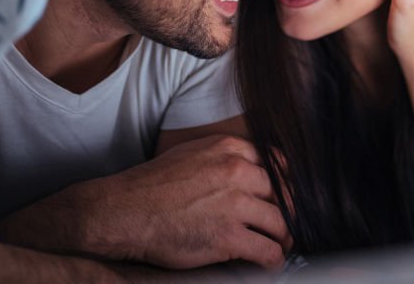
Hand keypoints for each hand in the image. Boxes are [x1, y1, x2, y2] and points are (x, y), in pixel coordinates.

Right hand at [87, 135, 289, 270]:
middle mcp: (237, 172)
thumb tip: (248, 172)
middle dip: (289, 211)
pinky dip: (273, 260)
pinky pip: (268, 250)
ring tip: (281, 246)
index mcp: (229, 149)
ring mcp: (234, 204)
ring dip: (285, 238)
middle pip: (285, 193)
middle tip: (285, 224)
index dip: (284, 184)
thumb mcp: (192, 154)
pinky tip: (269, 264)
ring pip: (281, 223)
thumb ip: (223, 158)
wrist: (124, 211)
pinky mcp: (228, 236)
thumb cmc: (152, 185)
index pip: (276, 163)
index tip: (283, 197)